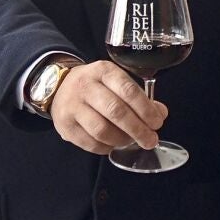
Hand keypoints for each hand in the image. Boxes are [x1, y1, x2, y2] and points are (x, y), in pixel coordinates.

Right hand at [50, 61, 166, 153]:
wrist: (59, 86)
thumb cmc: (96, 85)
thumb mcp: (116, 81)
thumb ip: (139, 96)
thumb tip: (160, 113)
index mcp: (103, 71)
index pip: (128, 90)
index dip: (146, 109)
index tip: (157, 122)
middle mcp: (85, 86)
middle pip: (116, 111)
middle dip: (138, 129)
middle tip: (150, 140)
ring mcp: (72, 106)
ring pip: (102, 130)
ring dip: (122, 140)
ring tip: (131, 141)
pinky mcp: (64, 125)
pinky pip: (90, 143)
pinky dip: (106, 148)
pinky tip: (114, 145)